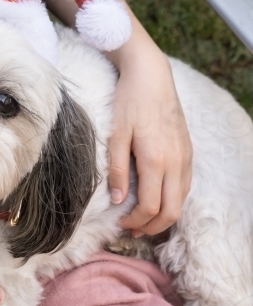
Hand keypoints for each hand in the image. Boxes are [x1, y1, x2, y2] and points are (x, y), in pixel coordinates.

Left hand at [108, 43, 191, 236]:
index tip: (120, 223)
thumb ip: (116, 168)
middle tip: (133, 230)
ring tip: (143, 218)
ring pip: (182, 201)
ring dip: (164, 215)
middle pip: (171, 211)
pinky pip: (185, 185)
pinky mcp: (188, 150)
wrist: (151, 75)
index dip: (135, 221)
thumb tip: (117, 200)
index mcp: (155, 160)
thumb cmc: (129, 101)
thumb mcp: (116, 133)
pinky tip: (157, 196)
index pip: (150, 207)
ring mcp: (185, 157)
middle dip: (152, 227)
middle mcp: (175, 163)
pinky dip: (173, 199)